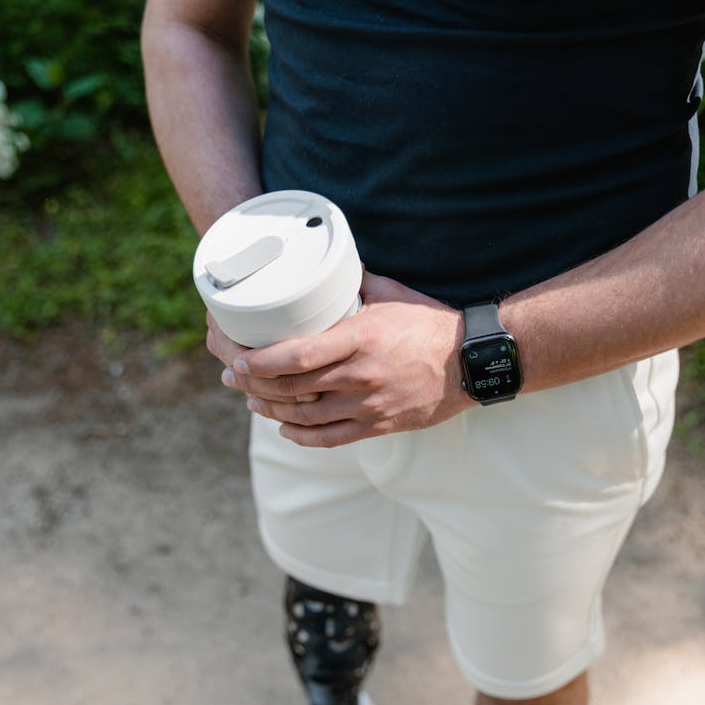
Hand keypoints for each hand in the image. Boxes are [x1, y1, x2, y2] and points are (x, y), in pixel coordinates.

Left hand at [205, 270, 473, 446]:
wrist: (472, 362)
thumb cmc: (431, 323)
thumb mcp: (391, 293)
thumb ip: (354, 281)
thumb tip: (326, 265)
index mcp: (360, 339)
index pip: (297, 356)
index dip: (261, 362)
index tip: (239, 358)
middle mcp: (360, 376)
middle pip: (292, 389)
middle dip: (254, 384)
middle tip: (232, 375)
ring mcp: (369, 406)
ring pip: (305, 417)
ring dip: (270, 410)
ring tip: (251, 399)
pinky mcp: (379, 426)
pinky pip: (330, 439)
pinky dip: (301, 436)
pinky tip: (284, 428)